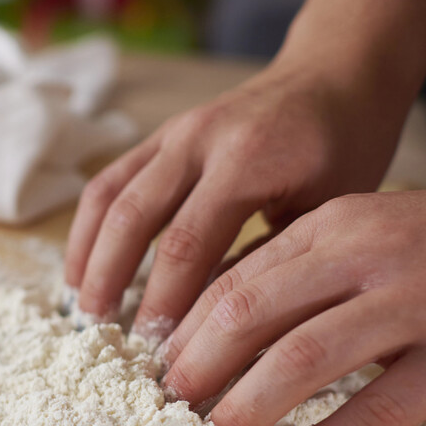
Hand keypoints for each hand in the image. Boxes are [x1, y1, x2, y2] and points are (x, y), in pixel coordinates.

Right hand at [64, 55, 408, 335]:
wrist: (337, 73)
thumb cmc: (345, 149)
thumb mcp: (328, 211)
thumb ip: (270, 262)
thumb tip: (221, 333)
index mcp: (248, 159)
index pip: (187, 244)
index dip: (165, 303)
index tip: (159, 353)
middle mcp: (200, 139)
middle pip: (135, 221)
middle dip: (115, 285)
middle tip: (112, 340)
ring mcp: (173, 133)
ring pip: (109, 200)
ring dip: (90, 259)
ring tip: (85, 312)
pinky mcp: (159, 136)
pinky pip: (108, 183)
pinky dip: (87, 230)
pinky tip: (80, 272)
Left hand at [159, 174, 425, 425]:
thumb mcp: (363, 237)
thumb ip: (296, 272)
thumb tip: (209, 325)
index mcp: (332, 226)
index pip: (234, 281)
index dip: (185, 333)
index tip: (154, 373)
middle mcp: (367, 255)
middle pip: (252, 315)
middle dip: (200, 369)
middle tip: (170, 412)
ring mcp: (419, 302)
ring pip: (305, 358)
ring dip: (251, 407)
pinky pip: (385, 405)